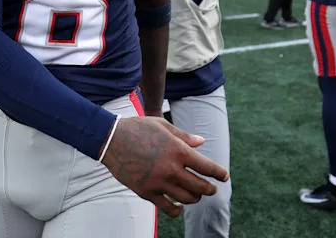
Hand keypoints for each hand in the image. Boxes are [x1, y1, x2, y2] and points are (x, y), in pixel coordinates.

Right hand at [101, 116, 228, 216]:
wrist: (111, 139)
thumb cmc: (137, 128)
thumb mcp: (162, 126)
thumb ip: (184, 136)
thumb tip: (201, 142)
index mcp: (178, 150)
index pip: (207, 167)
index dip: (219, 173)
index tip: (224, 176)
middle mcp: (171, 168)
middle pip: (200, 187)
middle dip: (210, 189)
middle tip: (211, 189)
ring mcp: (159, 182)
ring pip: (187, 199)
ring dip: (195, 198)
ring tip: (195, 195)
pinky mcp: (147, 192)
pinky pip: (168, 208)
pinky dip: (177, 209)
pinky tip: (179, 205)